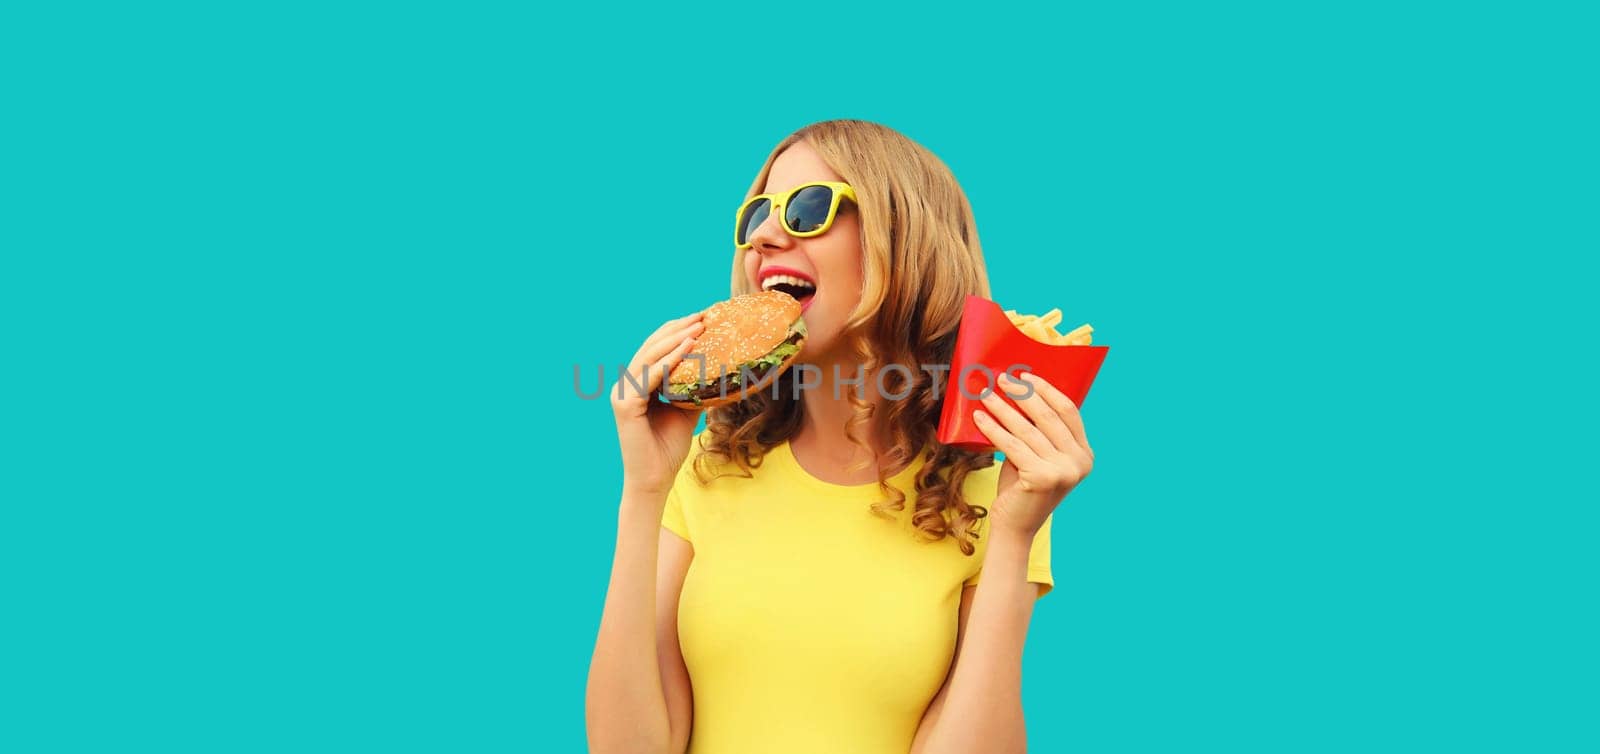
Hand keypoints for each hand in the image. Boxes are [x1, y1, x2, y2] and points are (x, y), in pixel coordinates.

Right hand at [613, 311, 705, 499]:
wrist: (656, 479)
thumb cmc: (669, 447)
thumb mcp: (686, 410)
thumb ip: (693, 388)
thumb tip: (718, 368)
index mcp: (637, 384)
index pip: (655, 349)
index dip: (676, 331)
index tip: (701, 318)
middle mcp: (626, 385)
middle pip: (651, 347)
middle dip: (677, 329)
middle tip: (702, 316)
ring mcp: (622, 394)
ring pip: (649, 357)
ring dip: (675, 339)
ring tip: (699, 326)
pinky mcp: (624, 405)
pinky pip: (650, 376)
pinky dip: (669, 360)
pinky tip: (688, 347)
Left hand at [971, 372, 1094, 538]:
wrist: (1015, 527)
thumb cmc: (1023, 488)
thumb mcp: (1036, 456)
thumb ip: (1037, 431)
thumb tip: (1018, 391)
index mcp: (1085, 455)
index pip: (1068, 412)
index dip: (1046, 390)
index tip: (1026, 376)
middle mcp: (1080, 462)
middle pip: (1048, 416)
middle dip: (1023, 394)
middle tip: (1002, 379)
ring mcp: (1064, 471)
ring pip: (1027, 429)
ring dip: (1003, 408)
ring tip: (985, 395)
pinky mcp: (1042, 477)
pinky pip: (1012, 445)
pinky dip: (993, 428)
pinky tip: (979, 418)